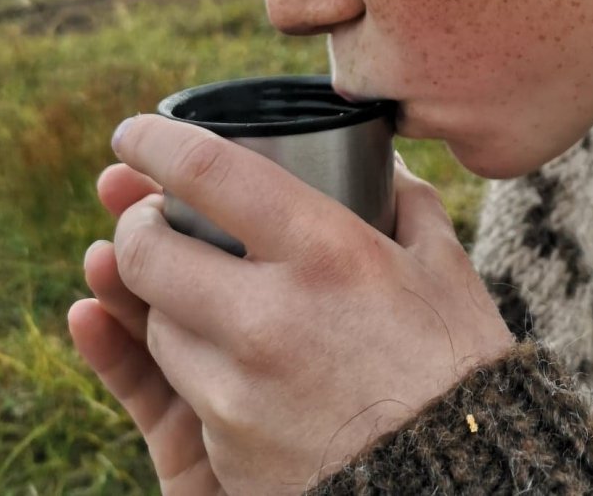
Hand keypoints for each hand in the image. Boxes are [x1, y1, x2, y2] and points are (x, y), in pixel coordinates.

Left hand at [71, 116, 514, 494]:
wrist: (456, 483)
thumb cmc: (457, 367)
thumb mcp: (444, 267)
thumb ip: (406, 203)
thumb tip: (385, 166)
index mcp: (324, 251)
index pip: (210, 173)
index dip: (158, 141)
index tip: (135, 131)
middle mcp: (267, 315)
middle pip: (148, 251)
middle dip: (135, 225)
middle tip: (148, 217)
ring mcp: (237, 390)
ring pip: (155, 323)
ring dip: (162, 299)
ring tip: (192, 287)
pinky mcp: (225, 449)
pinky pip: (182, 390)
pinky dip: (193, 362)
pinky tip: (225, 352)